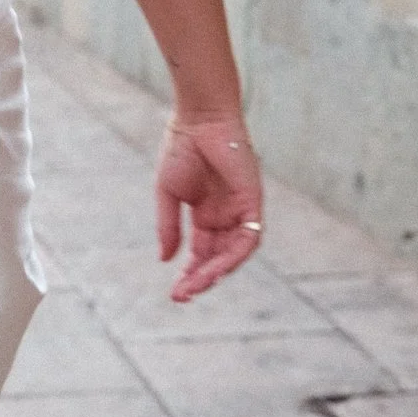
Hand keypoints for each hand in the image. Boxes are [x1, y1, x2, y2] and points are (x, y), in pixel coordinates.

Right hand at [155, 115, 262, 302]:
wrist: (199, 121)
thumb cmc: (181, 150)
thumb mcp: (168, 195)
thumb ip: (168, 227)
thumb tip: (165, 260)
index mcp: (205, 215)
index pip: (201, 253)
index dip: (190, 273)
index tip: (176, 294)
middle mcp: (225, 217)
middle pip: (217, 258)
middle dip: (201, 279)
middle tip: (182, 296)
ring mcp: (240, 211)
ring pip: (233, 253)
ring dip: (216, 272)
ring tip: (196, 285)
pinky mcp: (252, 203)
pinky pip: (249, 238)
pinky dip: (234, 255)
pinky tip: (216, 267)